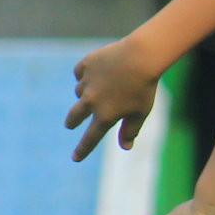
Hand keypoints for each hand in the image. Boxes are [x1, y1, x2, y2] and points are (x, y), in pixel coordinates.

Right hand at [66, 38, 160, 159]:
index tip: (75, 158)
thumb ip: (130, 130)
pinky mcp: (86, 65)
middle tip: (70, 124)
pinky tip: (96, 71)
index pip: (90, 139)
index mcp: (105, 116)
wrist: (141, 56)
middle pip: (74, 116)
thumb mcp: (141, 112)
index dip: (82, 150)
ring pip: (79, 91)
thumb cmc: (145, 87)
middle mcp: (92, 101)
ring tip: (101, 86)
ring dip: (85, 93)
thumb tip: (126, 147)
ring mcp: (87, 82)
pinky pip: (79, 73)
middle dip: (71, 122)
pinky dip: (85, 74)